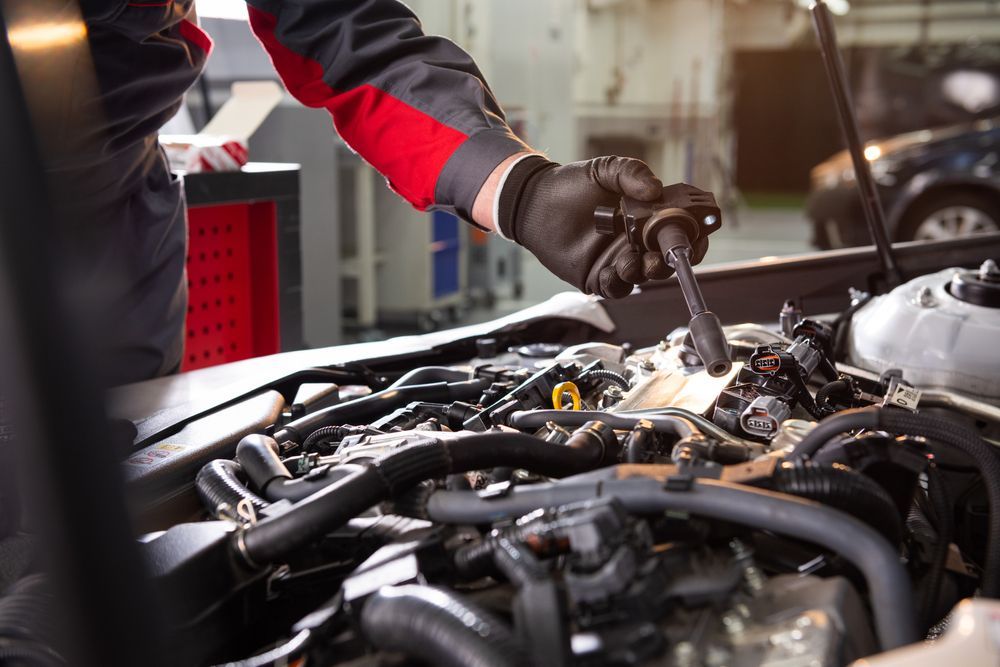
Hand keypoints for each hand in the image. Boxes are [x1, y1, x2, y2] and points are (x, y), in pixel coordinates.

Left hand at [490, 155, 707, 297]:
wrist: (533, 201)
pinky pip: (615, 288)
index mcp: (643, 217)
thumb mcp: (604, 170)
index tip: (691, 240)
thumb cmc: (569, 184)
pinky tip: (609, 271)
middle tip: (657, 257)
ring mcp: (615, 259)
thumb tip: (656, 189)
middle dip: (666, 263)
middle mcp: (633, 241)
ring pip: (642, 276)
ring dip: (642, 273)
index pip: (677, 232)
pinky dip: (617, 283)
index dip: (690, 239)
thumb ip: (631, 173)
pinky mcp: (596, 275)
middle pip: (664, 261)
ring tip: (628, 261)